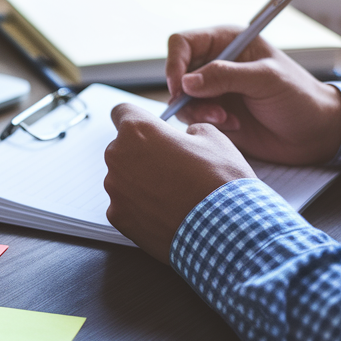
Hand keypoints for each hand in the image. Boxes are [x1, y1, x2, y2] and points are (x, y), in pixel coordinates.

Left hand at [104, 104, 254, 263]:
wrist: (225, 229)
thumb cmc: (219, 180)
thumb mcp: (213, 138)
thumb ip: (189, 130)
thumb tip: (186, 136)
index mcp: (138, 130)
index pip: (122, 112)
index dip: (138, 118)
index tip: (148, 129)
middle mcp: (117, 156)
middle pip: (123, 147)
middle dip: (143, 153)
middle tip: (172, 167)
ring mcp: (115, 189)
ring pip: (123, 178)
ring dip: (141, 182)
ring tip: (173, 194)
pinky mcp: (118, 217)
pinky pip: (125, 205)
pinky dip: (140, 208)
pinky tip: (166, 212)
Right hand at [166, 27, 340, 165]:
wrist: (314, 133)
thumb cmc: (298, 97)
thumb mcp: (266, 80)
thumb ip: (226, 76)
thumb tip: (187, 82)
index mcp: (228, 42)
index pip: (183, 43)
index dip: (175, 62)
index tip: (179, 87)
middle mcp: (216, 63)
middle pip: (177, 73)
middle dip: (188, 95)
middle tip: (213, 112)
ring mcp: (213, 90)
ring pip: (181, 99)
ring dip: (199, 112)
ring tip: (227, 120)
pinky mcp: (214, 113)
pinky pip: (192, 117)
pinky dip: (207, 123)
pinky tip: (233, 126)